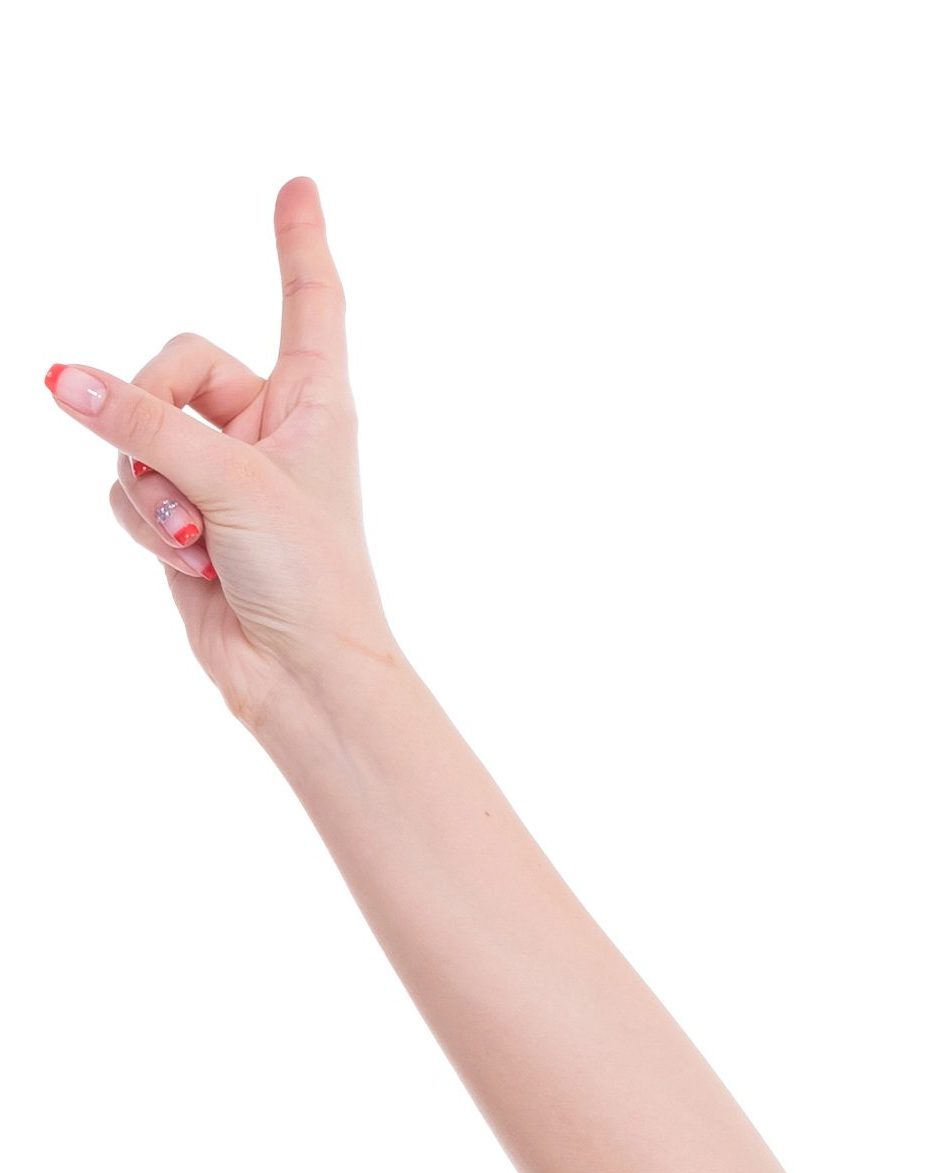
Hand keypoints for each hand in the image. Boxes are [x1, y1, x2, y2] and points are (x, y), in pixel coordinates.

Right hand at [43, 176, 394, 728]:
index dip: (299, 245)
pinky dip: (145, 524)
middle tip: (188, 483)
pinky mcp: (184, 518)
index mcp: (313, 403)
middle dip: (156, 420)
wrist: (303, 683)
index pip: (307, 303)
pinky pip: (127, 487)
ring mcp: (221, 472)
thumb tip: (61, 379)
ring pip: (137, 434)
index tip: (299, 186)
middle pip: (173, 366)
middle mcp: (268, 428)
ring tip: (200, 543)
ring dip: (152, 489)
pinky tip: (187, 565)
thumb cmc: (308, 581)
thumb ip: (142, 423)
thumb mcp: (229, 483)